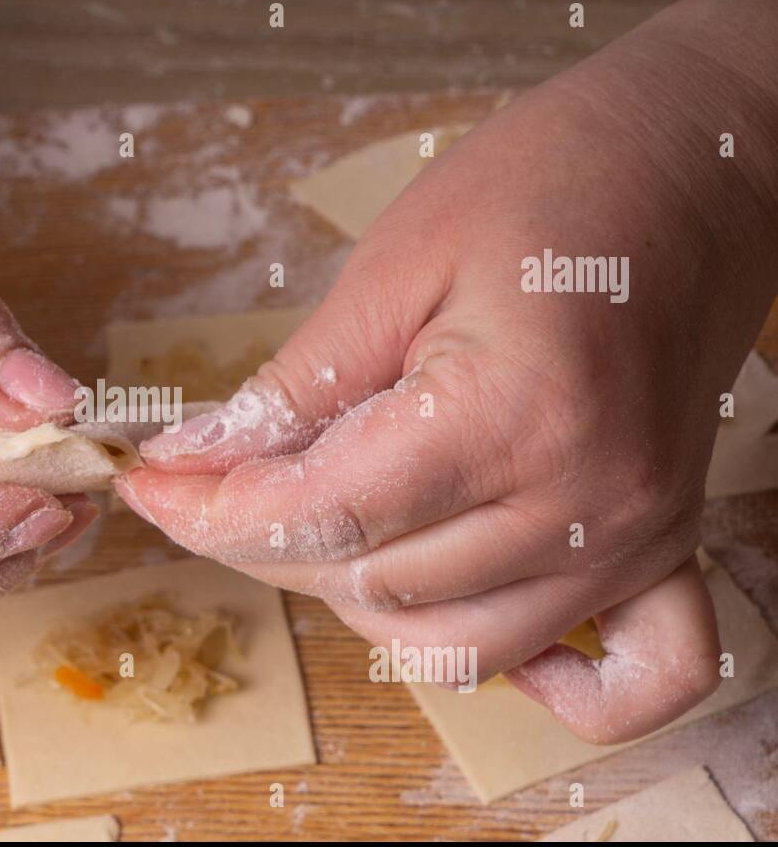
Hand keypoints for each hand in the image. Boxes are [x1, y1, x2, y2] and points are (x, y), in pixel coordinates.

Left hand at [117, 15, 777, 742]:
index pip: (327, 513)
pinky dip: (535, 681)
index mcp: (514, 414)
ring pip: (454, 644)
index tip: (150, 487)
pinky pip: (622, 678)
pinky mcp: (665, 545)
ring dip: (354, 598)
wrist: (695, 165)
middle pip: (374, 584)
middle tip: (208, 486)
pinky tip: (460, 619)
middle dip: (262, 544)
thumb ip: (294, 385)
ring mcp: (637, 538)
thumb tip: (193, 460)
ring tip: (306, 524)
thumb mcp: (394, 266)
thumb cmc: (546, 186)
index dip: (214, 511)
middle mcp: (586, 502)